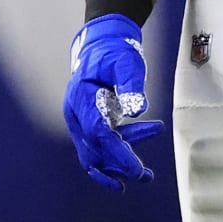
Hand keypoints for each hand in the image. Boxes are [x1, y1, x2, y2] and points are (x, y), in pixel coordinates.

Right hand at [64, 15, 163, 189]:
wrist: (102, 46)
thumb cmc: (115, 52)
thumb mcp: (126, 61)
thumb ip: (131, 82)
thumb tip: (139, 109)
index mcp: (81, 98)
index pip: (97, 133)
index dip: (116, 153)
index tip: (136, 169)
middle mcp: (76, 114)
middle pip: (93, 149)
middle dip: (119, 165)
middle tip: (146, 175)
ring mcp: (80, 121)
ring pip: (94, 155)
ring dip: (118, 167)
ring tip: (146, 175)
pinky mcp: (89, 125)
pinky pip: (99, 149)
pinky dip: (115, 160)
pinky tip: (133, 168)